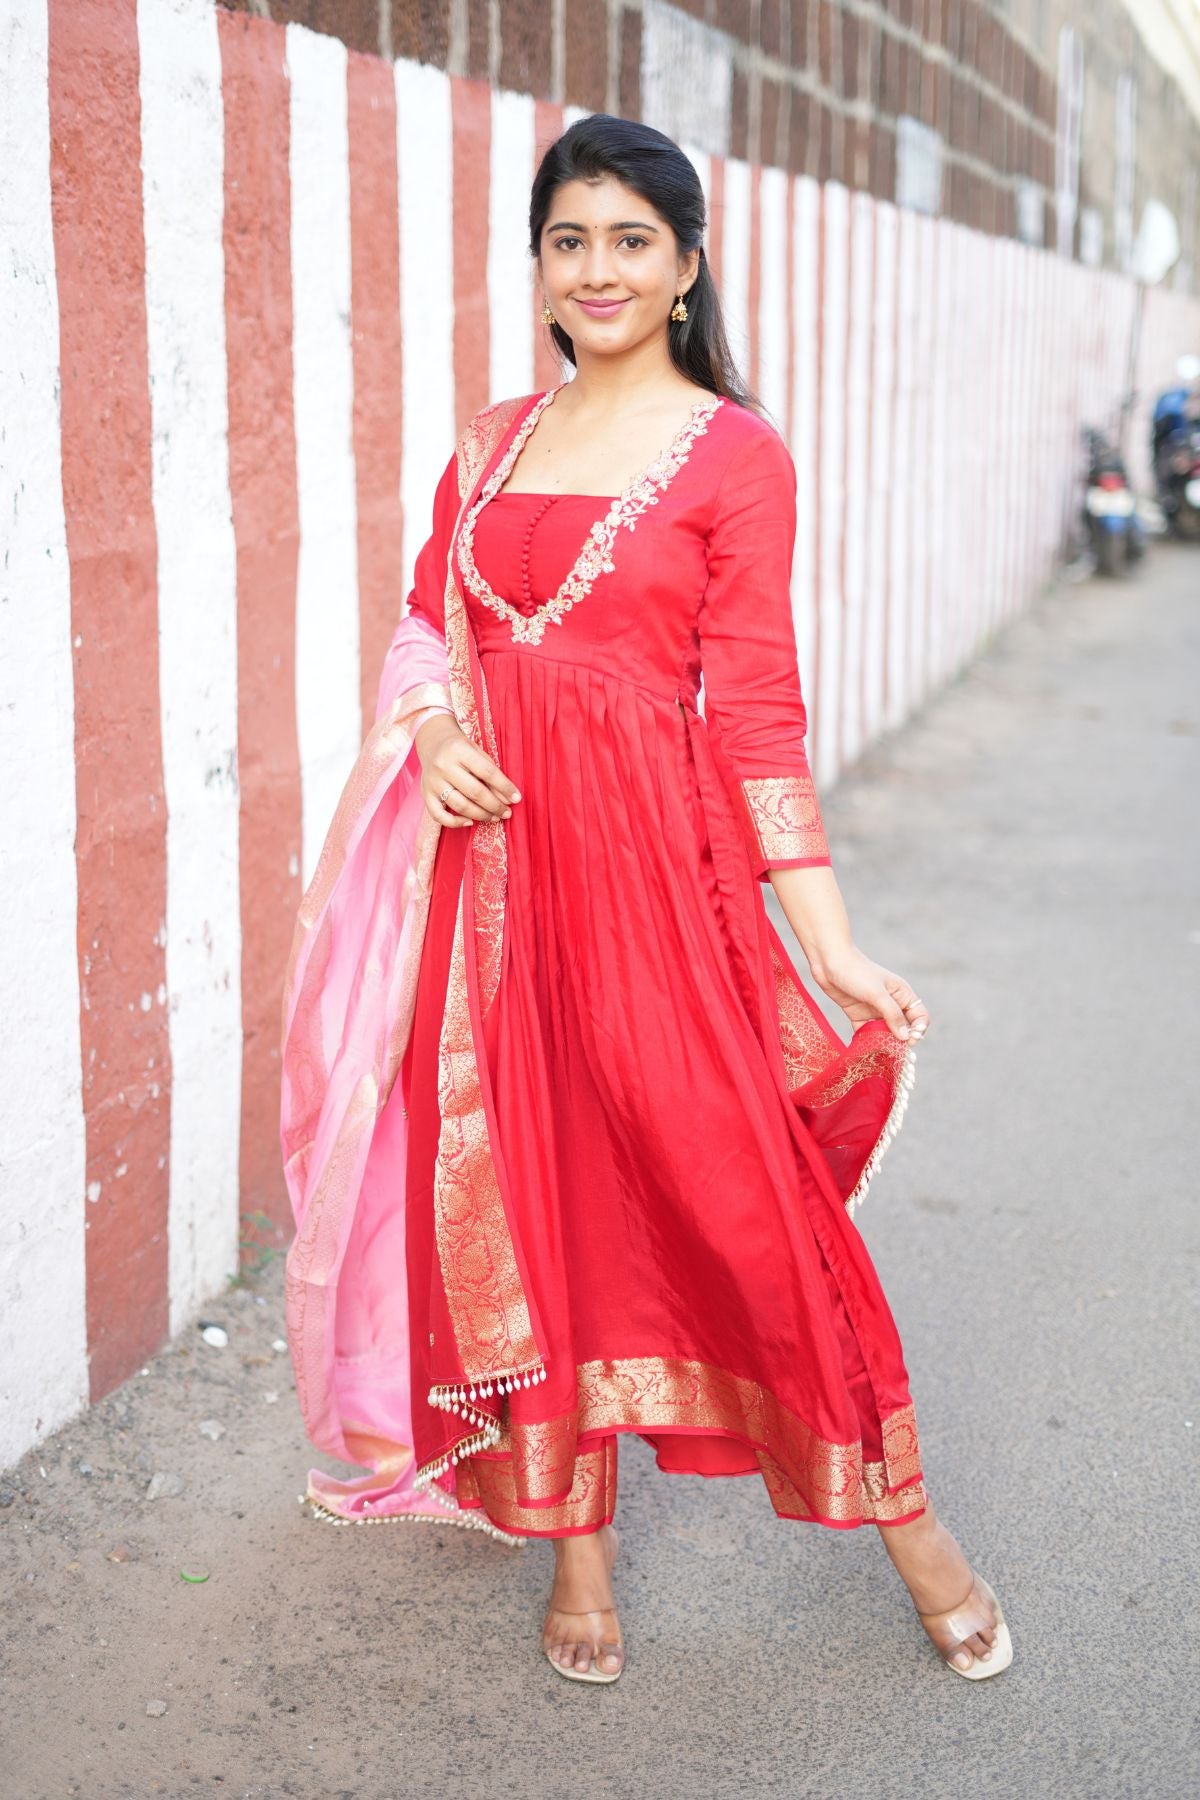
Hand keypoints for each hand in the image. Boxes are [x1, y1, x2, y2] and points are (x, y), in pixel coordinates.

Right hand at [414, 714, 521, 828]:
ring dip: (481, 815)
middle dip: (495, 806)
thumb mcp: (477, 751)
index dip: (504, 787)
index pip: (487, 772)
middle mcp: (444, 765)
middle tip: (507, 813)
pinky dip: (455, 823)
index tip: (516, 799)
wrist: (432, 743)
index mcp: (459, 750)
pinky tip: (469, 822)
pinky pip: (439, 815)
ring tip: (495, 817)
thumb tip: (507, 798)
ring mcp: (433, 781)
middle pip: (474, 792)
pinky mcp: (425, 794)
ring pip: (460, 805)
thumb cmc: (461, 749)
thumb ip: (491, 772)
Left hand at [810, 944, 928, 1043]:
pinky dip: (866, 1043)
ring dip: (883, 1044)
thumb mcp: (877, 993)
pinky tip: (863, 1052)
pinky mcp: (858, 1015)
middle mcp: (891, 1003)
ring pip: (885, 1033)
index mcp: (902, 994)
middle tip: (893, 1052)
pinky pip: (866, 1034)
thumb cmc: (856, 972)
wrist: (828, 961)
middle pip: (903, 1028)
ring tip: (879, 1056)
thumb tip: (905, 1037)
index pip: (920, 1017)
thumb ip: (892, 1015)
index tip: (909, 1041)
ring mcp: (874, 1010)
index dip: (918, 1030)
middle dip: (900, 1041)